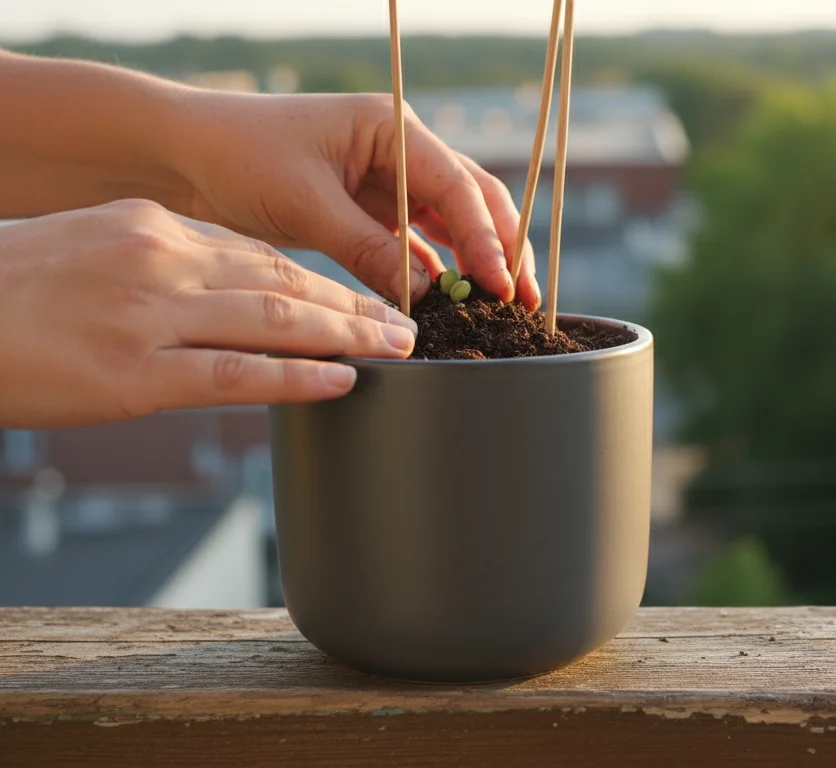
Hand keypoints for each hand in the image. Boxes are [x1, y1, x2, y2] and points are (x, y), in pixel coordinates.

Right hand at [0, 199, 419, 429]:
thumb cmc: (17, 293)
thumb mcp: (98, 247)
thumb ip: (166, 263)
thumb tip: (230, 288)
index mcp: (154, 227)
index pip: (260, 253)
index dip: (322, 279)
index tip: (364, 296)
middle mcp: (162, 260)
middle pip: (283, 282)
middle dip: (352, 305)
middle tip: (405, 324)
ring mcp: (151, 316)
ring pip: (273, 322)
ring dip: (345, 337)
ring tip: (395, 351)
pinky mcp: (135, 373)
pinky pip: (236, 374)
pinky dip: (297, 376)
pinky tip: (341, 380)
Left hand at [166, 90, 541, 309]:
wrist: (186, 155)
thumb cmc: (241, 156)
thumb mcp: (307, 205)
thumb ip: (370, 250)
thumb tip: (425, 299)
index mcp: (393, 129)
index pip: (459, 186)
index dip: (486, 238)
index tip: (500, 283)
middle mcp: (403, 151)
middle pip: (476, 201)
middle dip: (505, 249)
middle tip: (525, 299)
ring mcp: (392, 181)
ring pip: (456, 224)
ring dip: (480, 262)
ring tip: (505, 306)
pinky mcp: (373, 211)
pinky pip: (421, 243)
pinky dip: (440, 271)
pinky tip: (455, 301)